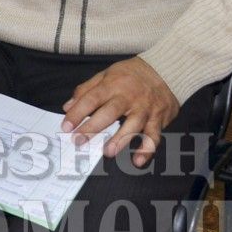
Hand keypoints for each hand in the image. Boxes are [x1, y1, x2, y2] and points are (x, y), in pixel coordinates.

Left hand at [61, 57, 178, 167]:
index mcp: (113, 85)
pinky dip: (147, 149)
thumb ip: (86, 90)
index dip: (77, 113)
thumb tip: (67, 107)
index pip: (91, 99)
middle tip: (79, 141)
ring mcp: (145, 109)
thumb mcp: (106, 74)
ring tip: (107, 152)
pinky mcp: (159, 119)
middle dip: (93, 127)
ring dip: (121, 140)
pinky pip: (154, 136)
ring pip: (133, 125)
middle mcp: (129, 97)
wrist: (166, 70)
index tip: (66, 126)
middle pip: (110, 113)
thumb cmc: (131, 74)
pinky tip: (138, 161)